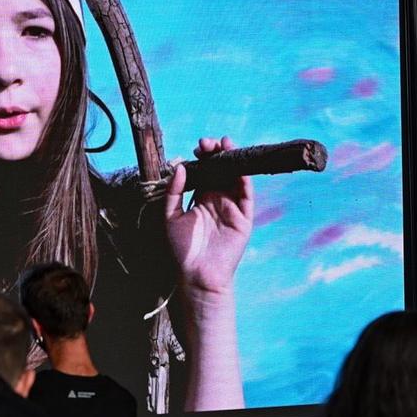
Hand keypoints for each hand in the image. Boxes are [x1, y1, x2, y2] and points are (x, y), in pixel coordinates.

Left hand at [164, 135, 254, 298]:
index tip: (197, 148)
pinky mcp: (244, 218)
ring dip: (233, 160)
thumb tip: (179, 166)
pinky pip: (246, 195)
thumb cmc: (181, 249)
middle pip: (221, 170)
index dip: (203, 158)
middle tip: (209, 143)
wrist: (196, 274)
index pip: (205, 171)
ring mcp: (232, 207)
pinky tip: (238, 166)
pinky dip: (244, 179)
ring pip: (236, 177)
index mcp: (200, 198)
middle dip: (217, 153)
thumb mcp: (170, 216)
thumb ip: (174, 192)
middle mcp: (218, 199)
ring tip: (225, 144)